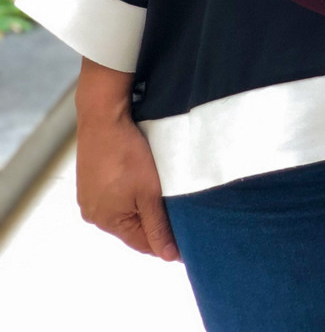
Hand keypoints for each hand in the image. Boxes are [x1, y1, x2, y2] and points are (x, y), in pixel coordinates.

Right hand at [75, 65, 177, 261]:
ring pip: (123, 212)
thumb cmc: (127, 154)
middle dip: (153, 225)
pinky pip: (113, 197)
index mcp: (108, 222)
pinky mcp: (89, 181)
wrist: (103, 117)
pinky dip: (128, 195)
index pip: (141, 243)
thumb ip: (158, 226)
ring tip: (161, 197)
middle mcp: (94, 215)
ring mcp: (89, 197)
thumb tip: (168, 257)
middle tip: (178, 215)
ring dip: (140, 209)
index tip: (186, 242)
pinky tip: (140, 183)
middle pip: (131, 229)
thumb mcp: (149, 192)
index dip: (164, 244)